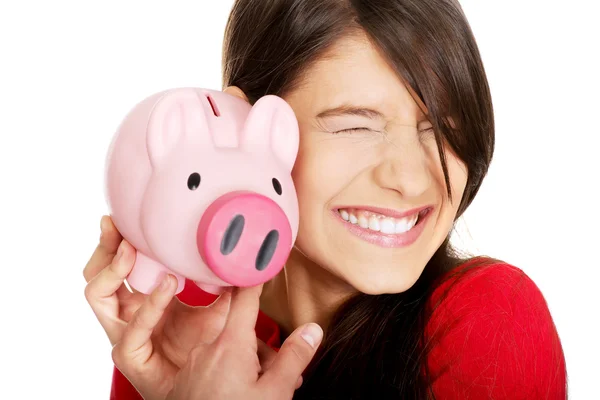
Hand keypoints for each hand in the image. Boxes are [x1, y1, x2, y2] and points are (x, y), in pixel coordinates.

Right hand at [83, 216, 230, 398]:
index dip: (116, 241)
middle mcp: (125, 314)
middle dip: (104, 246)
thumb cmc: (201, 348)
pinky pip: (132, 326)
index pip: (116, 265)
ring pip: (96, 294)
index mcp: (139, 299)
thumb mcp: (216, 309)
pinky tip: (168, 285)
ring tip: (132, 250)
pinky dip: (150, 303)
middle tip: (117, 226)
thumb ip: (223, 286)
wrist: (204, 387)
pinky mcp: (129, 354)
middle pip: (96, 274)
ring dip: (113, 269)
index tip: (124, 218)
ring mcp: (123, 333)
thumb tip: (240, 258)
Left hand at [165, 284, 322, 399]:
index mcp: (230, 346)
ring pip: (226, 353)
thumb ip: (294, 358)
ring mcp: (193, 366)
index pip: (245, 298)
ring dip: (246, 364)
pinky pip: (211, 368)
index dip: (256, 277)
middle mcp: (207, 349)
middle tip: (280, 371)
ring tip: (262, 391)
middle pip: (240, 332)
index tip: (263, 259)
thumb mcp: (274, 393)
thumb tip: (312, 329)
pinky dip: (228, 376)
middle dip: (261, 346)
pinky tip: (239, 395)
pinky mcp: (185, 383)